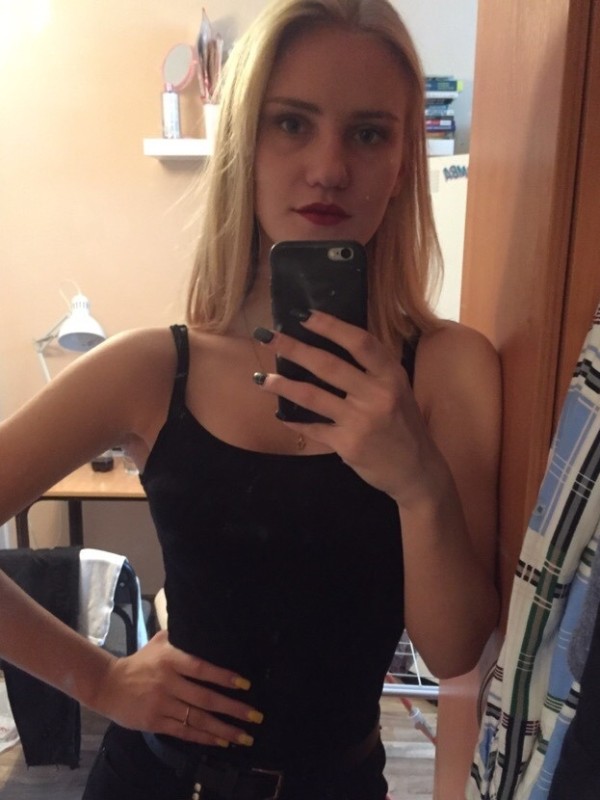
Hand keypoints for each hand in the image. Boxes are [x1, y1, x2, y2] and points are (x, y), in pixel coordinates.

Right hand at [91, 631, 262, 746]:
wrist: (108, 685)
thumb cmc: (140, 662)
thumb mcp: (159, 642)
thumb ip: (181, 636)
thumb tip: (206, 624)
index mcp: (170, 660)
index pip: (202, 668)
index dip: (224, 677)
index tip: (246, 684)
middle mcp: (168, 683)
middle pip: (205, 698)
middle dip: (233, 708)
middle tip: (256, 715)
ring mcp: (161, 704)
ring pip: (197, 719)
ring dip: (223, 728)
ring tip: (244, 735)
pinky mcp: (155, 722)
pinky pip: (184, 731)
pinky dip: (204, 737)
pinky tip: (221, 741)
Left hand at [253, 311, 443, 505]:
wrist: (417, 470)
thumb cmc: (403, 424)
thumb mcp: (398, 389)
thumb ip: (372, 368)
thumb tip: (331, 341)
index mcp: (391, 375)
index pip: (360, 342)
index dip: (331, 326)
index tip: (304, 315)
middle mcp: (377, 395)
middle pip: (328, 365)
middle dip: (293, 348)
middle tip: (267, 336)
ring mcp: (361, 421)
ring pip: (312, 397)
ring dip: (283, 385)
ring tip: (262, 378)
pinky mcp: (348, 445)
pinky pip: (313, 428)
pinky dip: (293, 421)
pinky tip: (279, 413)